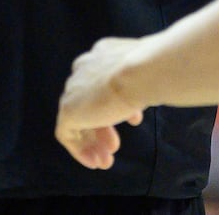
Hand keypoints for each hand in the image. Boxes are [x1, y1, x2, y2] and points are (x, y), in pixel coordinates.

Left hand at [55, 38, 146, 169]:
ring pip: (78, 118)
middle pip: (88, 102)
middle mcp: (84, 68)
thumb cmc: (152, 73)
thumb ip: (138, 84)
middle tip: (115, 147)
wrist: (140, 72)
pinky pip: (66, 132)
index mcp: (102, 55)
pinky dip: (79, 149)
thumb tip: (137, 100)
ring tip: (107, 161)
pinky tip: (94, 162)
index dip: (117, 106)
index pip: (102, 83)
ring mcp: (74, 88)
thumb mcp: (146, 76)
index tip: (134, 122)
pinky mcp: (68, 109)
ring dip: (94, 141)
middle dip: (102, 128)